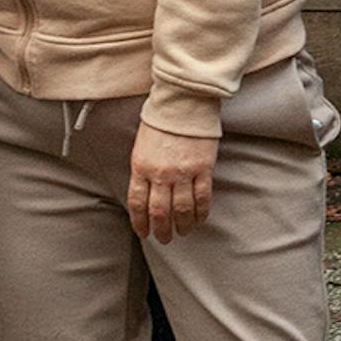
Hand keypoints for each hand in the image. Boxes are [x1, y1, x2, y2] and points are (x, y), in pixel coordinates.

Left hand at [128, 122, 217, 241]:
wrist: (183, 102)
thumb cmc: (161, 121)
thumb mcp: (142, 146)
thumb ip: (143, 170)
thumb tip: (146, 194)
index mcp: (141, 166)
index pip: (137, 203)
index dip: (140, 222)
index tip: (144, 233)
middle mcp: (160, 173)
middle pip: (159, 211)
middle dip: (161, 230)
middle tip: (164, 239)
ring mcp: (183, 171)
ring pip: (181, 209)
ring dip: (182, 225)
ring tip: (183, 232)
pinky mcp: (203, 168)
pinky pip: (202, 198)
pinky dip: (201, 213)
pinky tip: (199, 220)